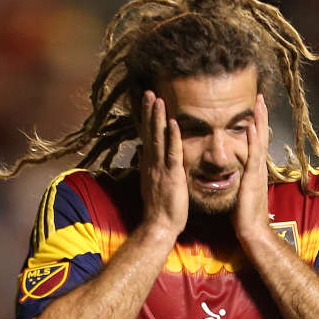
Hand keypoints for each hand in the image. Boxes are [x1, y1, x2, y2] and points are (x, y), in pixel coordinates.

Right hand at [138, 91, 188, 241]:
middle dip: (149, 111)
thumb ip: (151, 168)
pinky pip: (172, 153)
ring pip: (158, 138)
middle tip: (149, 91)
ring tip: (157, 98)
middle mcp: (151, 163)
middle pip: (149, 132)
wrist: (159, 226)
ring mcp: (160, 169)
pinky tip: (173, 123)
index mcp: (149, 165)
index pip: (147, 137)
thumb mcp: (153, 185)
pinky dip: (173, 137)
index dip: (146, 119)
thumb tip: (145, 155)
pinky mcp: (172, 176)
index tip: (146, 103)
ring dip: (158, 118)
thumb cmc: (159, 209)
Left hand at [232, 93, 270, 245]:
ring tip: (259, 103)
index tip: (255, 109)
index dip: (257, 125)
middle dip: (261, 116)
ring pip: (260, 141)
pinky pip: (253, 155)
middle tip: (260, 97)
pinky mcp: (253, 178)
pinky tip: (252, 126)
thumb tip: (232, 175)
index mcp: (255, 171)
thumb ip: (239, 181)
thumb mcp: (240, 193)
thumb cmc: (245, 216)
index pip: (257, 142)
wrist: (252, 230)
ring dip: (259, 121)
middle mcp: (259, 168)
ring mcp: (257, 172)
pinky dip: (254, 140)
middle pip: (261, 136)